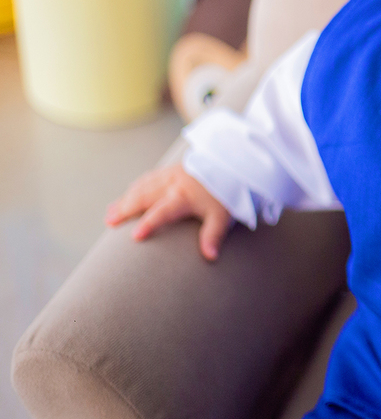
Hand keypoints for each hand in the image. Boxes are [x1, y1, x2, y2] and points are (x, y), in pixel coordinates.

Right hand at [105, 162, 232, 261]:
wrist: (233, 161)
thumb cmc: (228, 191)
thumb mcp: (224, 215)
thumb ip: (213, 235)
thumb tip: (210, 257)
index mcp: (184, 196)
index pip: (162, 212)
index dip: (149, 224)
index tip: (134, 236)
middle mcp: (172, 184)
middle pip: (143, 197)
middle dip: (125, 209)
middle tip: (109, 222)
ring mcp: (170, 175)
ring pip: (142, 187)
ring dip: (126, 199)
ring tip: (110, 212)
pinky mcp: (172, 169)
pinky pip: (149, 178)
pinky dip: (136, 187)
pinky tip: (129, 194)